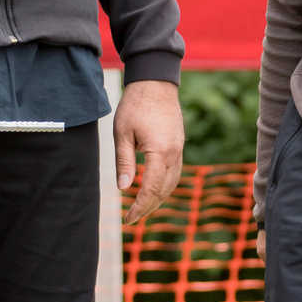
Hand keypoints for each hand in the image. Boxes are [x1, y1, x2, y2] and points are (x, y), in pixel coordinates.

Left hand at [113, 80, 184, 224]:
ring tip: (142, 207)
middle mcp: (174, 153)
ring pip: (173, 183)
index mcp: (160, 152)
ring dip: (159, 198)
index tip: (128, 219)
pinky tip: (154, 188)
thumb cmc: (135, 105)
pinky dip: (165, 185)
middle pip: (165, 190)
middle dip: (149, 207)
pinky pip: (175, 172)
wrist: (155, 82)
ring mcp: (179, 149)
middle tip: (132, 218)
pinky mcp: (179, 144)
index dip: (140, 207)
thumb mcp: (122, 134)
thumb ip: (124, 162)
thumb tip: (124, 189)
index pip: (152, 190)